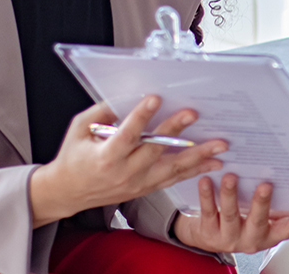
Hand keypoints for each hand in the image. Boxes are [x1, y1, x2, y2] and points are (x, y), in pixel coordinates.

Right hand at [29, 96, 226, 225]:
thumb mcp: (78, 129)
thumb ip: (102, 112)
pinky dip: (195, 171)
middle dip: (176, 131)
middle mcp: (124, 172)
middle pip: (155, 150)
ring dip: (199, 157)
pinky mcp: (146, 189)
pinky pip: (174, 180)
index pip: (127, 134)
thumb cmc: (73, 156)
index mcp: (105, 156)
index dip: (141, 116)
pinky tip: (214, 163)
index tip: (156, 98)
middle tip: (194, 113)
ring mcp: (138, 183)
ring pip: (172, 170)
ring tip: (220, 146)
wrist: (68, 192)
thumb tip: (127, 95)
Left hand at [172, 173, 288, 252]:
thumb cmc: (241, 223)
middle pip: (258, 221)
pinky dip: (207, 195)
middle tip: (266, 185)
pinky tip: (206, 180)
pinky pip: (208, 211)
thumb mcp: (262, 220)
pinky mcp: (208, 232)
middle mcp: (249, 238)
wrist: (208, 237)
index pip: (286, 230)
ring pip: (231, 215)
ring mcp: (228, 237)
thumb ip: (278, 209)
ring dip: (231, 194)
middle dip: (262, 203)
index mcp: (267, 235)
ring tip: (231, 177)